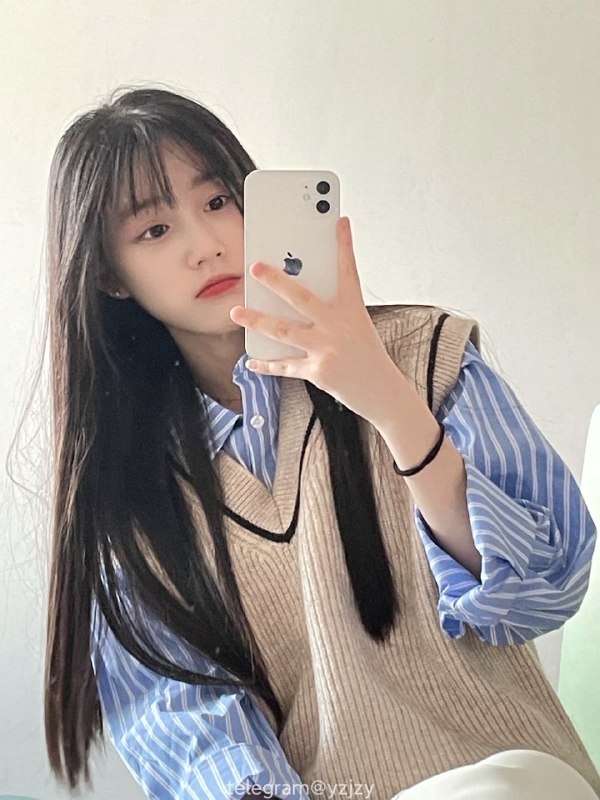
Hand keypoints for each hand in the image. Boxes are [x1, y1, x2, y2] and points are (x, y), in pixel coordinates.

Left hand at [229, 216, 398, 424]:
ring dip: (256, 321)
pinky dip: (266, 365)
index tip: (340, 221)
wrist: (383, 393)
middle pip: (302, 298)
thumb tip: (296, 298)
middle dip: (276, 281)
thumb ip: (332, 312)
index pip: (349, 272)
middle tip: (256, 267)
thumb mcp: (357, 327)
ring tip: (236, 312)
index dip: (345, 245)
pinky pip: (285, 366)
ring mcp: (327, 349)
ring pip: (283, 331)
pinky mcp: (317, 372)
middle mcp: (339, 327)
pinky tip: (251, 361)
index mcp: (353, 311)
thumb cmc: (368, 357)